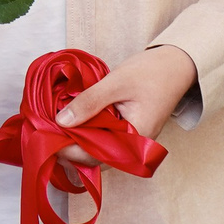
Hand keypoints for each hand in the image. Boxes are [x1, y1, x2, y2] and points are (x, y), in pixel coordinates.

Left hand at [57, 45, 197, 147]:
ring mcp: (131, 142)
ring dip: (76, 140)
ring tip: (55, 125)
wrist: (178, 65)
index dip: (67, 149)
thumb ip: (89, 102)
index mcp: (135, 140)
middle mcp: (134, 147)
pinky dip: (87, 133)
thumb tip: (61, 121)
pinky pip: (104, 140)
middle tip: (45, 130)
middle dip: (68, 148)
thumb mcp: (116, 83)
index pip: (93, 157)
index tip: (45, 136)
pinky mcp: (128, 134)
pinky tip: (72, 121)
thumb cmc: (152, 72)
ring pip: (97, 151)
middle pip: (94, 158)